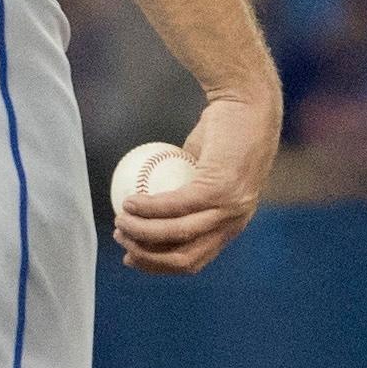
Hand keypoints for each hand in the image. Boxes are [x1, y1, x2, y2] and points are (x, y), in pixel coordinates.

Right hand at [114, 86, 279, 276]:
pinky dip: (148, 207)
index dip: (157, 265)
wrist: (246, 102)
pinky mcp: (220, 188)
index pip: (193, 260)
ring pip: (177, 234)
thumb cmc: (223, 130)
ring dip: (142, 232)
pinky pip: (175, 204)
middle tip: (121, 238)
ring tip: (120, 220)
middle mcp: (234, 221)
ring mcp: (229, 207)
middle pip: (184, 258)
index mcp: (231, 223)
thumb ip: (184, 190)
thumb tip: (150, 208)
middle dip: (146, 256)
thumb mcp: (202, 166)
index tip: (130, 256)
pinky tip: (129, 201)